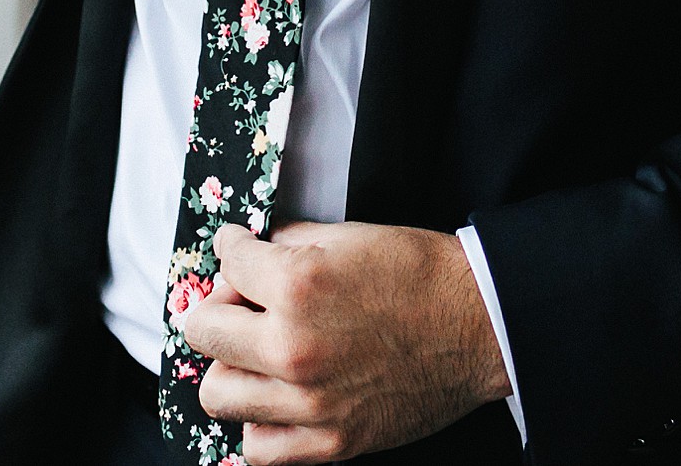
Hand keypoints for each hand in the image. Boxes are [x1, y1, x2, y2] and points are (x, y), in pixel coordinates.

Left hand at [180, 221, 510, 463]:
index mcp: (297, 285)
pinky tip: (277, 397)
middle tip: (243, 303)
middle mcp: (293, 346)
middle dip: (218, 307)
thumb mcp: (348, 236)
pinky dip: (259, 423)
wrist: (478, 325)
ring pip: (217, 394)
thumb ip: (287, 243)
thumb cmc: (419, 275)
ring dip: (230, 367)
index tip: (239, 251)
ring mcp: (309, 402)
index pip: (225, 263)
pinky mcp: (330, 442)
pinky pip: (258, 448)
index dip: (232, 249)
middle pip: (202, 331)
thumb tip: (248, 254)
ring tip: (257, 354)